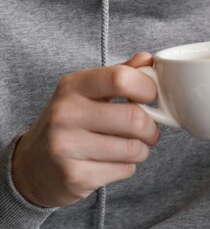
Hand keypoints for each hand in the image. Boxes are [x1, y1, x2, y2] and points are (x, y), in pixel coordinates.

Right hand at [12, 52, 158, 207]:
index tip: (150, 97)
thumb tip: (148, 59)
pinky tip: (114, 162)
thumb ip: (118, 74)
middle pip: (133, 117)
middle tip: (150, 130)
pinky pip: (124, 170)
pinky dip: (128, 167)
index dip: (146, 88)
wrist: (31, 164)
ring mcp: (67, 147)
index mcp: (73, 86)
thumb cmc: (69, 121)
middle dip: (151, 127)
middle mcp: (66, 114)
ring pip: (133, 148)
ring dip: (142, 149)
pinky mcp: (74, 177)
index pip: (120, 78)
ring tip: (133, 147)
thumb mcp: (87, 90)